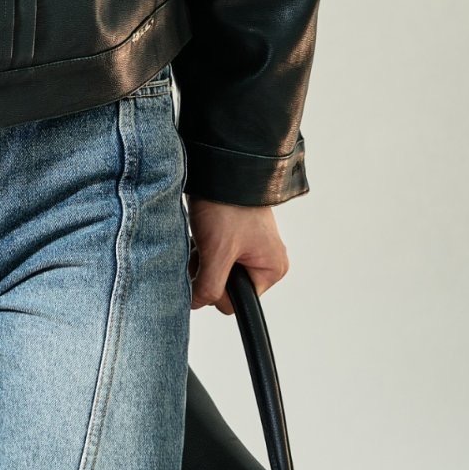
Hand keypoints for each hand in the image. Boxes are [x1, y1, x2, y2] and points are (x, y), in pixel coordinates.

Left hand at [185, 198, 288, 315]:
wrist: (222, 166)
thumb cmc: (228, 206)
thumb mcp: (217, 253)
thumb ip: (209, 287)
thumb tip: (197, 303)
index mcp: (271, 269)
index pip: (235, 303)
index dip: (215, 289)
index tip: (209, 265)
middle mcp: (265, 259)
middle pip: (224, 286)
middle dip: (206, 271)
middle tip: (203, 247)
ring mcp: (249, 246)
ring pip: (215, 269)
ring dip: (202, 258)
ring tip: (202, 236)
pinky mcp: (234, 234)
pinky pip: (213, 253)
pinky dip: (202, 246)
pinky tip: (201, 231)